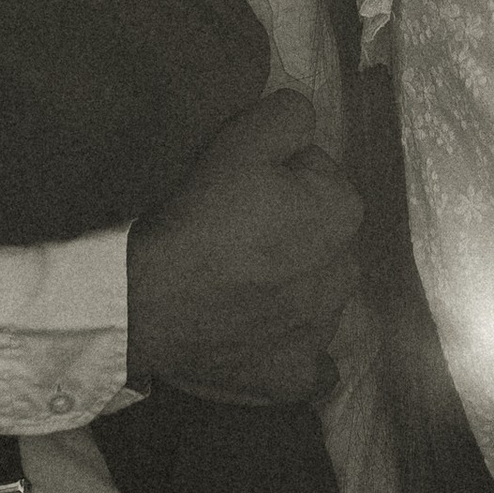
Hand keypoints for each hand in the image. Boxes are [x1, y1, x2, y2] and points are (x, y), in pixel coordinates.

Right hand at [125, 91, 362, 406]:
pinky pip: (307, 362)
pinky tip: (258, 337)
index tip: (242, 187)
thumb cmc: (199, 216)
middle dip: (292, 232)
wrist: (146, 301)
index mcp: (343, 212)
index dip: (281, 176)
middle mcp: (347, 273)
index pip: (319, 178)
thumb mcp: (242, 138)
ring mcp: (322, 331)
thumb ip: (289, 115)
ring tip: (236, 284)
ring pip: (315, 296)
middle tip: (234, 234)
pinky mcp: (294, 376)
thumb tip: (307, 121)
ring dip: (291, 288)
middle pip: (320, 238)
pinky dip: (288, 349)